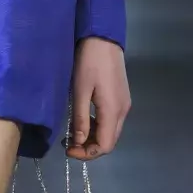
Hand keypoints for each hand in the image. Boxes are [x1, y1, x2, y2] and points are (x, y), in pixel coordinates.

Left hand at [67, 37, 130, 160]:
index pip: (105, 145)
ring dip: (93, 137)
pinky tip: (83, 119)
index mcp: (113, 111)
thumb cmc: (89, 62)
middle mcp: (123, 111)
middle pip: (110, 141)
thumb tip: (78, 142)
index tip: (68, 150)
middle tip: (68, 144)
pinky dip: (97, 126)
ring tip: (73, 132)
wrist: (103, 38)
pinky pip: (110, 120)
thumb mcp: (80, 91)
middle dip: (89, 148)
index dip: (87, 153)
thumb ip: (80, 118)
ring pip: (110, 131)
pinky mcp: (121, 98)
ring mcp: (124, 104)